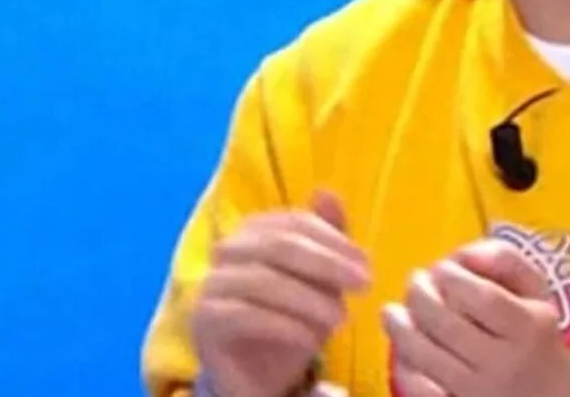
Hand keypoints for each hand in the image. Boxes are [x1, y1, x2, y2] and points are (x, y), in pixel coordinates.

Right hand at [193, 189, 370, 396]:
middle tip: (364, 285)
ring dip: (310, 299)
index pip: (293, 222)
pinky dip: (284, 325)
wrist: (255, 377)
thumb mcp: (316, 283)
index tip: (365, 265)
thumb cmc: (289, 322)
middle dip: (327, 264)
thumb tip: (328, 192)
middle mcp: (227, 251)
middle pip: (279, 245)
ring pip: (264, 280)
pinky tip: (311, 340)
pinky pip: (246, 314)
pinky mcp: (204, 320)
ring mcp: (211, 284)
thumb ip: (323, 241)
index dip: (333, 240)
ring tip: (341, 319)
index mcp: (252, 232)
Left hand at [382, 237, 569, 396]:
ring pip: (426, 358)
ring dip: (400, 329)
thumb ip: (505, 260)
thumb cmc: (535, 337)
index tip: (441, 268)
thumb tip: (463, 254)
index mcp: (529, 330)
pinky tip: (402, 351)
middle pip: (447, 326)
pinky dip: (405, 368)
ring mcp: (481, 394)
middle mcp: (506, 365)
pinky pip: (421, 391)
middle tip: (414, 283)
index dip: (452, 277)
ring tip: (392, 312)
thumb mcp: (535, 292)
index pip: (483, 298)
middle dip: (420, 296)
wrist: (551, 396)